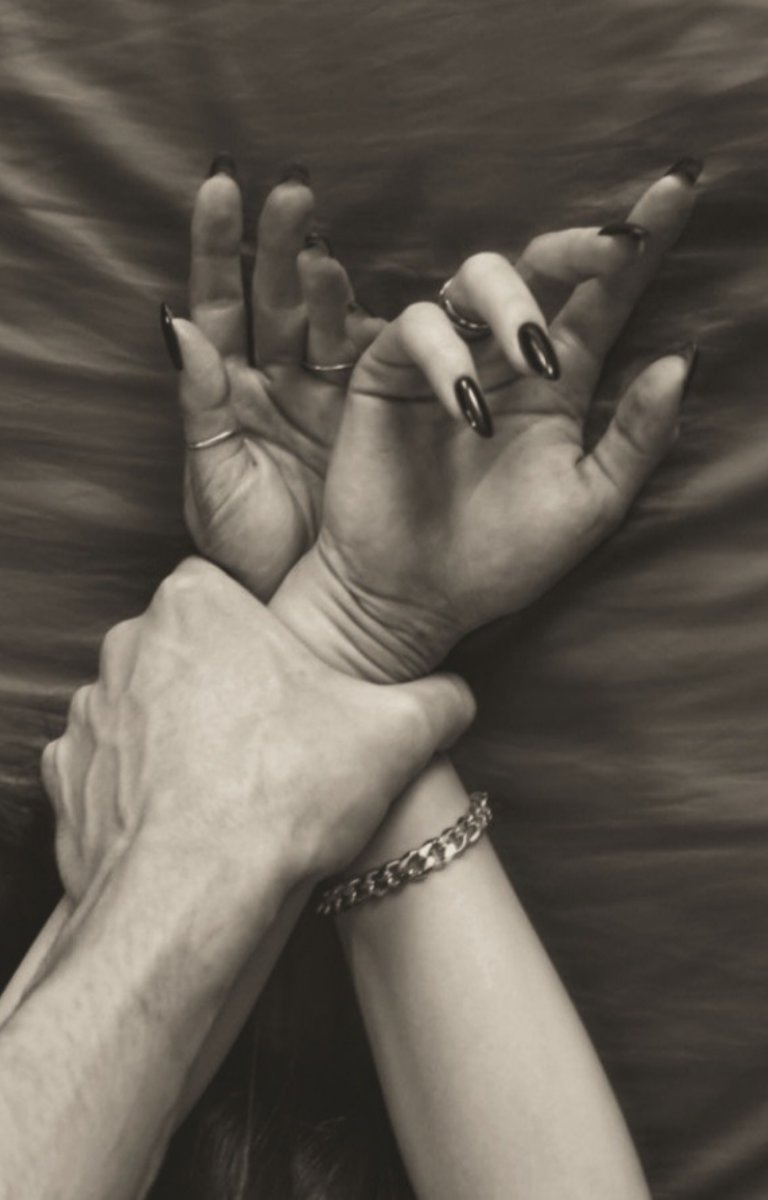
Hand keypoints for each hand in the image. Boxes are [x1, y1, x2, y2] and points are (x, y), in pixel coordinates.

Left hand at [41, 558, 473, 903]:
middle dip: (224, 683)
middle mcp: (128, 645)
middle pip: (187, 648)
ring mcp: (91, 714)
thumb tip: (457, 697)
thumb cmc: (281, 794)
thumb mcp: (393, 735)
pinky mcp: (67, 778)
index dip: (264, 633)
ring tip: (232, 783)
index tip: (289, 676)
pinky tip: (187, 817)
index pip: (229, 590)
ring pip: (147, 707)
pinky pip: (111, 767)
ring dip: (179, 734)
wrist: (189, 897)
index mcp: (196, 605)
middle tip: (272, 734)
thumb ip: (436, 700)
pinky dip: (141, 787)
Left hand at [164, 160, 382, 597]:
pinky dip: (381, 328)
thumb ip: (200, 405)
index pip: (215, 302)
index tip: (220, 186)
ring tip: (325, 244)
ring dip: (326, 277)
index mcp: (228, 390)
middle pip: (272, 295)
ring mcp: (326, 392)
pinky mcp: (374, 414)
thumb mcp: (213, 482)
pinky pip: (377, 361)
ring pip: (325, 319)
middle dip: (276, 242)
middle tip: (290, 189)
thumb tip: (176, 325)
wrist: (308, 601)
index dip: (215, 245)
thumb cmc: (245, 548)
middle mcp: (276, 378)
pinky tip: (384, 300)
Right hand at [272, 164, 700, 681]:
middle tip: (610, 250)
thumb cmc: (501, 557)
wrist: (412, 599)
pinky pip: (418, 328)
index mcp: (561, 383)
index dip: (642, 241)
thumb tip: (679, 359)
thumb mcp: (589, 504)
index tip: (680, 186)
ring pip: (476, 276)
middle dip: (578, 244)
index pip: (606, 298)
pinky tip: (470, 407)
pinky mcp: (386, 372)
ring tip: (536, 358)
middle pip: (541, 264)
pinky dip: (448, 355)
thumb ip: (635, 437)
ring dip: (515, 301)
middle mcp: (504, 357)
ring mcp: (445, 359)